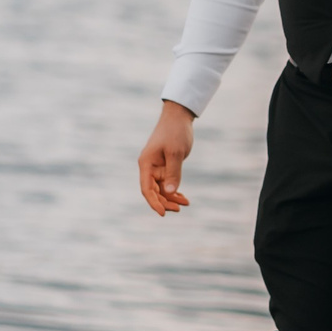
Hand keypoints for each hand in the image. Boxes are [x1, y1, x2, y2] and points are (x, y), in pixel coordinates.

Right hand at [138, 99, 194, 214]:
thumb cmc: (175, 132)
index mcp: (146, 164)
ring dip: (171, 197)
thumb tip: (170, 192)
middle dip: (165, 202)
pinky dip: (175, 190)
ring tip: (185, 204)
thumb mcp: (176, 153)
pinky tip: (183, 197)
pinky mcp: (165, 166)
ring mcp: (157, 167)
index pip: (146, 189)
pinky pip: (167, 182)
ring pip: (161, 188)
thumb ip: (173, 173)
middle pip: (153, 191)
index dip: (153, 202)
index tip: (162, 213)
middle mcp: (149, 167)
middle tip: (179, 209)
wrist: (179, 117)